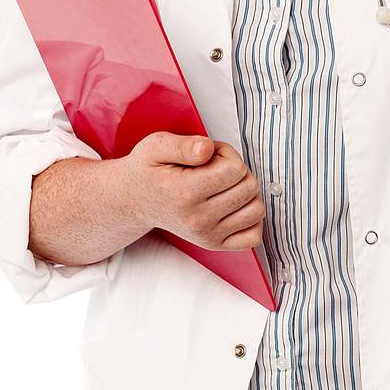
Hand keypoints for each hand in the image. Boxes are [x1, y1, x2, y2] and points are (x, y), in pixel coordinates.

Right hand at [119, 132, 264, 250]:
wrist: (134, 201)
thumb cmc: (148, 171)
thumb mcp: (155, 146)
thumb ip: (184, 144)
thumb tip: (208, 148)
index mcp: (185, 192)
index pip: (235, 169)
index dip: (225, 153)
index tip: (209, 154)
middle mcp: (198, 219)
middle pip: (249, 187)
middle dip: (236, 169)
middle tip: (214, 168)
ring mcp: (207, 235)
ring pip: (256, 209)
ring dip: (245, 191)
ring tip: (223, 185)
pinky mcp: (213, 244)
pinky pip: (252, 235)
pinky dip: (250, 217)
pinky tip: (233, 204)